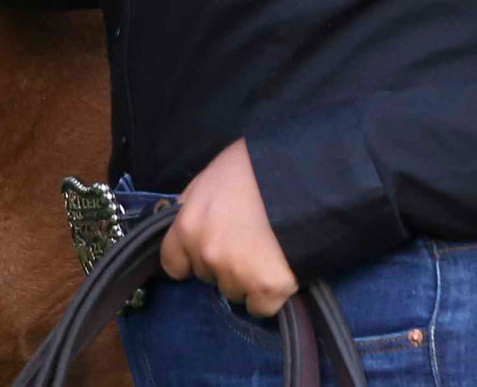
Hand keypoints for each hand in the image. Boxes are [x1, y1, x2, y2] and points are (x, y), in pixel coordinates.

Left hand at [158, 138, 299, 316]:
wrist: (304, 180)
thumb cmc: (256, 168)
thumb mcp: (212, 176)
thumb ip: (194, 204)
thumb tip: (185, 217)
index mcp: (189, 226)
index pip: (172, 262)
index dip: (189, 257)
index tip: (203, 253)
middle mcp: (207, 254)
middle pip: (207, 275)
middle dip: (223, 263)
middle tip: (247, 239)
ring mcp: (237, 275)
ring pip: (234, 291)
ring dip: (246, 279)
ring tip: (267, 251)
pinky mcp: (267, 290)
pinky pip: (260, 307)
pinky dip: (269, 295)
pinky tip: (279, 270)